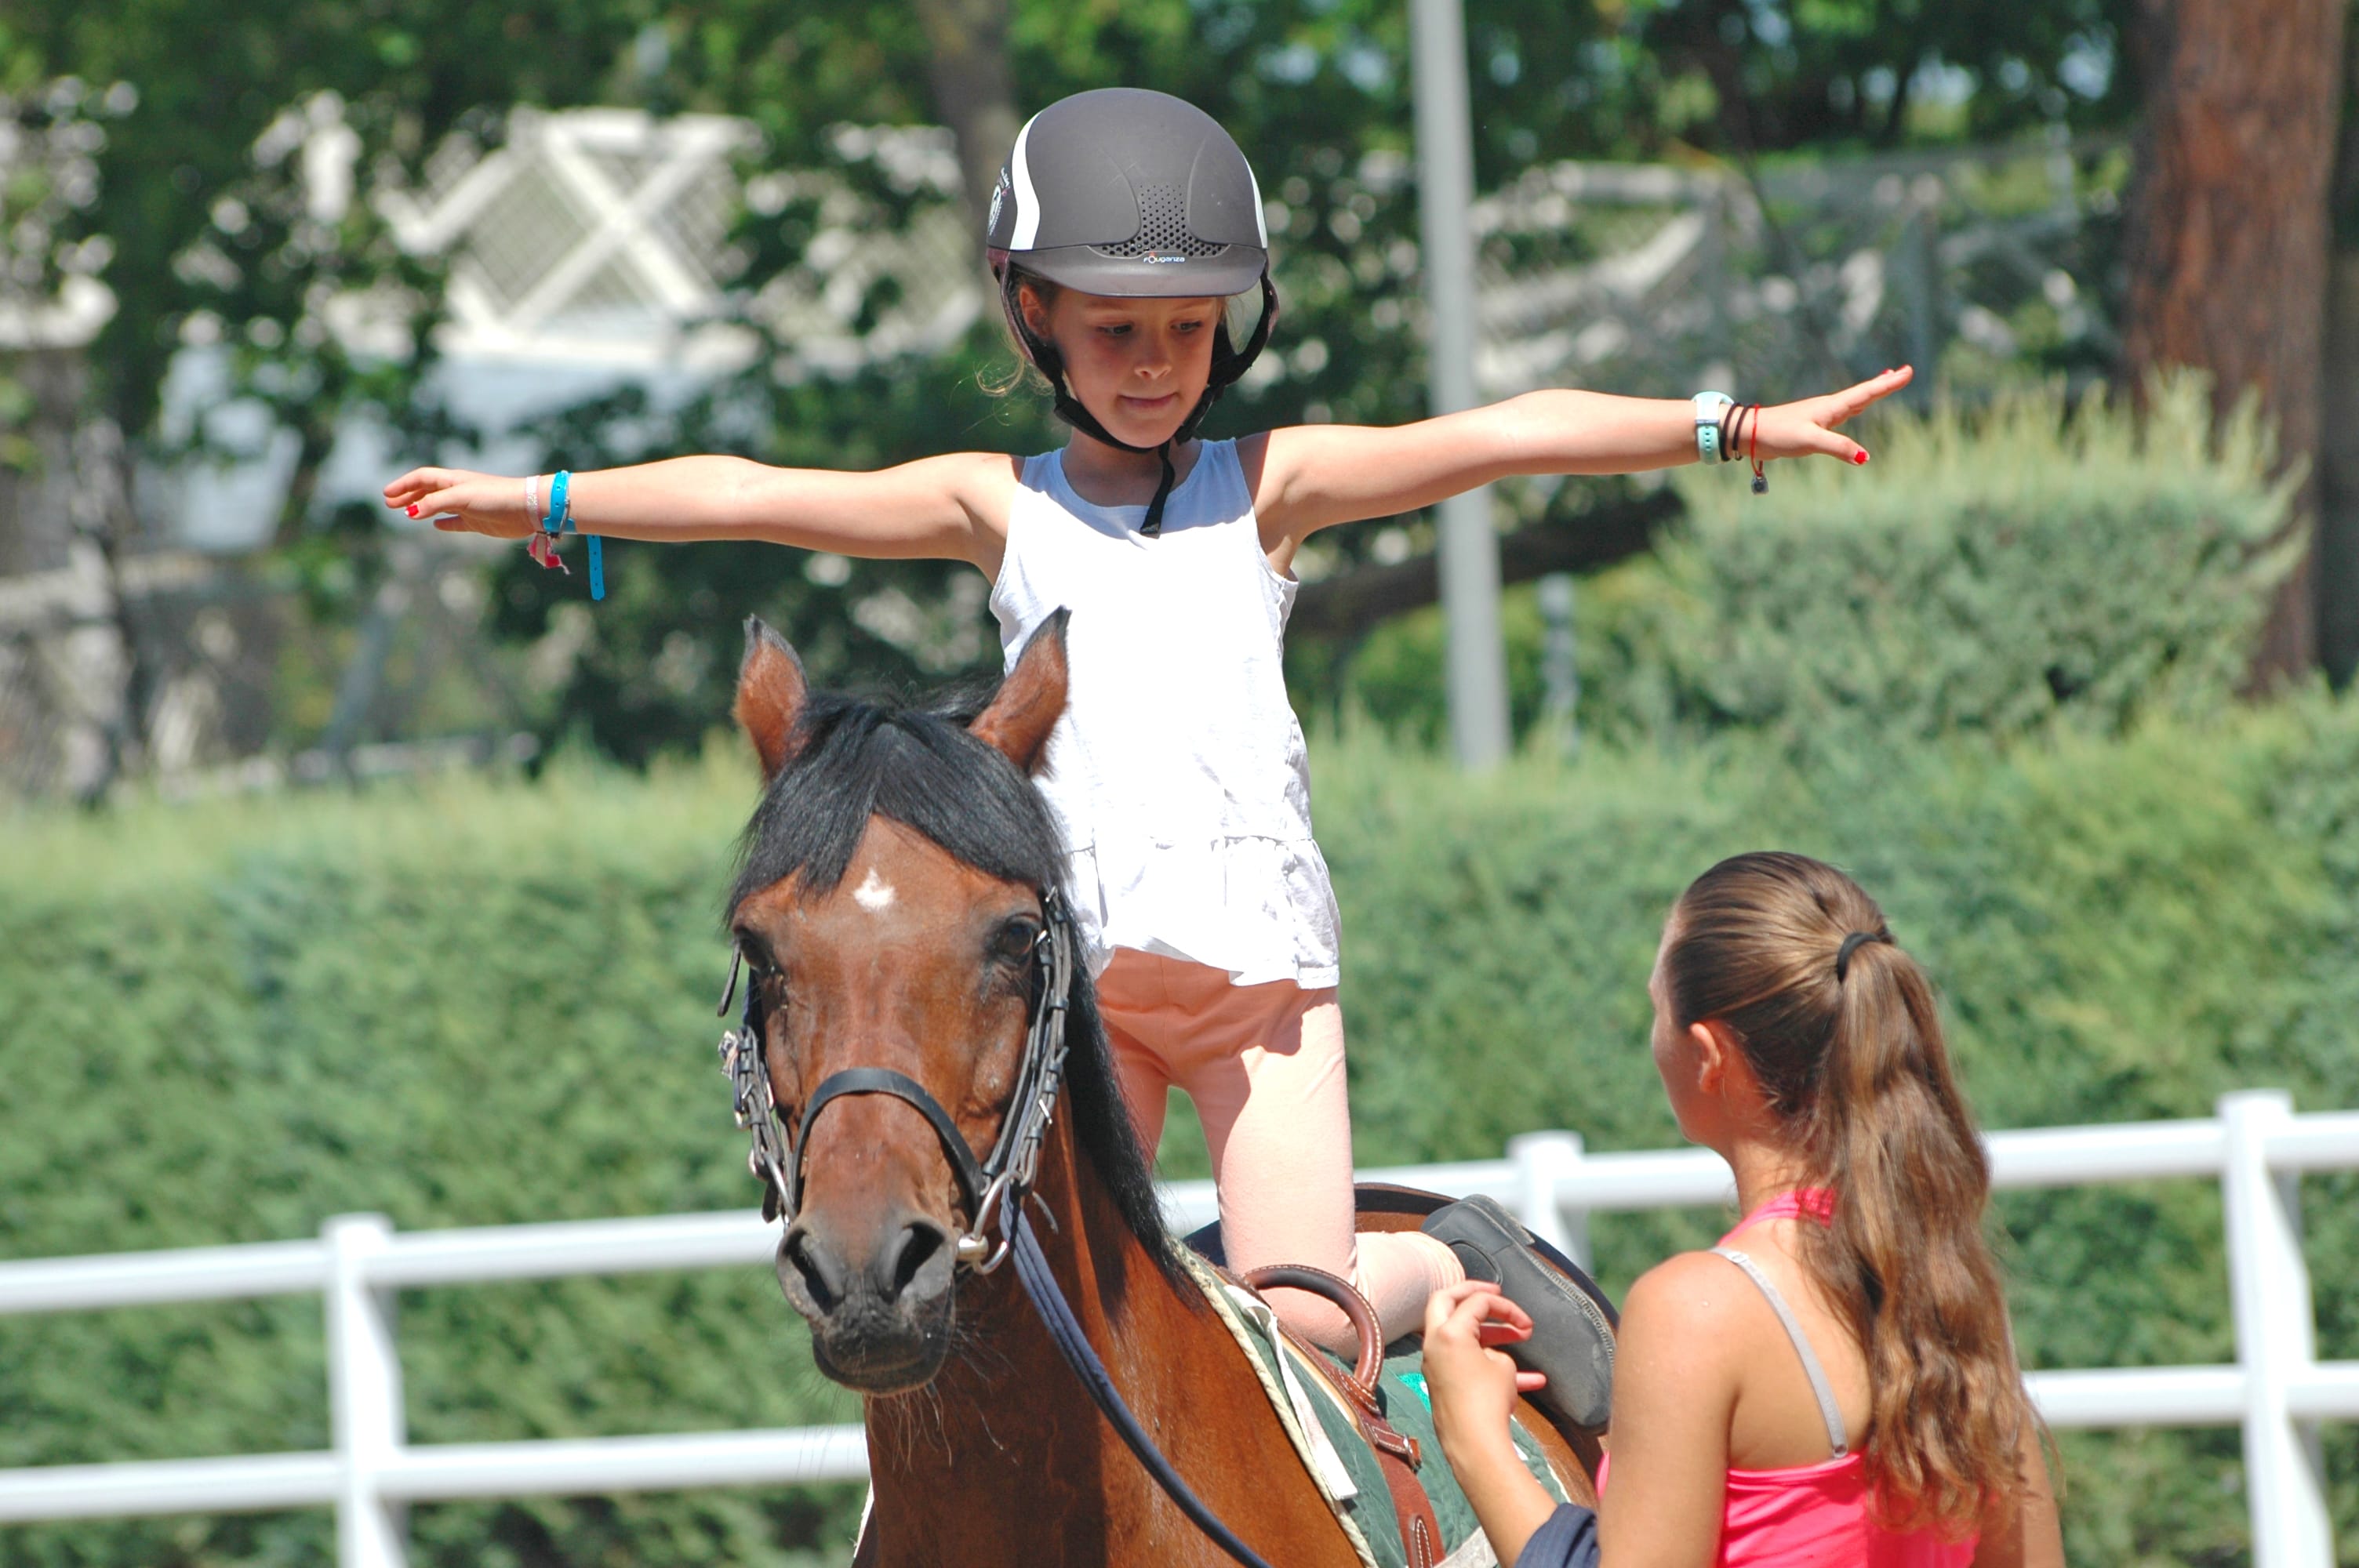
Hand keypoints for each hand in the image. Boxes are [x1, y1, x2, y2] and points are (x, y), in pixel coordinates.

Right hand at [383, 467, 538, 538]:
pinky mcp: (478, 521)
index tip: (387, 495)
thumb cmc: (495, 497)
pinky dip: (445, 523)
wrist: (527, 508)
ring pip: (439, 506)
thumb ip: (434, 504)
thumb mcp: (460, 498)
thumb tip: (409, 513)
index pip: (422, 478)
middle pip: (427, 491)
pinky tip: (437, 526)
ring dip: (422, 508)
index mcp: (453, 480)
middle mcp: (459, 491)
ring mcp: (468, 506)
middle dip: (408, 496)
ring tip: (406, 514)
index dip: (403, 485)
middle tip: (390, 505)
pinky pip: (456, 521)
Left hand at [1422, 1281, 1546, 1465]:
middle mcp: (1435, 1343)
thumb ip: (1495, 1348)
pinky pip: (1469, 1366)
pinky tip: (1533, 1380)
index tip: (1526, 1322)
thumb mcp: (1502, 1366)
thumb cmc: (1488, 1400)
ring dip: (1491, 1333)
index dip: (1506, 1307)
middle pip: (1446, 1301)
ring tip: (1523, 1335)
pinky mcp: (1444, 1383)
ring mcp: (1437, 1363)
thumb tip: (1489, 1354)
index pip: (1476, 1302)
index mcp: (1449, 1331)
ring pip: (1461, 1335)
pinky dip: (1493, 1366)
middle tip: (1496, 1293)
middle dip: (1472, 1294)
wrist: (1474, 1445)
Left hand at [1748, 364, 1912, 465]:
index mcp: (1831, 407)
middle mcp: (1828, 408)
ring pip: (1853, 402)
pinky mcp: (1812, 426)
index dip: (1887, 384)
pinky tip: (1854, 409)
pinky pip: (1842, 414)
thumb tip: (1865, 457)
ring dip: (1871, 393)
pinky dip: (1855, 407)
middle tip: (1904, 372)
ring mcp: (1821, 416)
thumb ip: (1838, 447)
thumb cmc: (1779, 434)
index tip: (1907, 371)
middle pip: (1863, 393)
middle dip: (1884, 383)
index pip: (1866, 392)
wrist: (1751, 434)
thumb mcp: (1810, 440)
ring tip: (1885, 383)